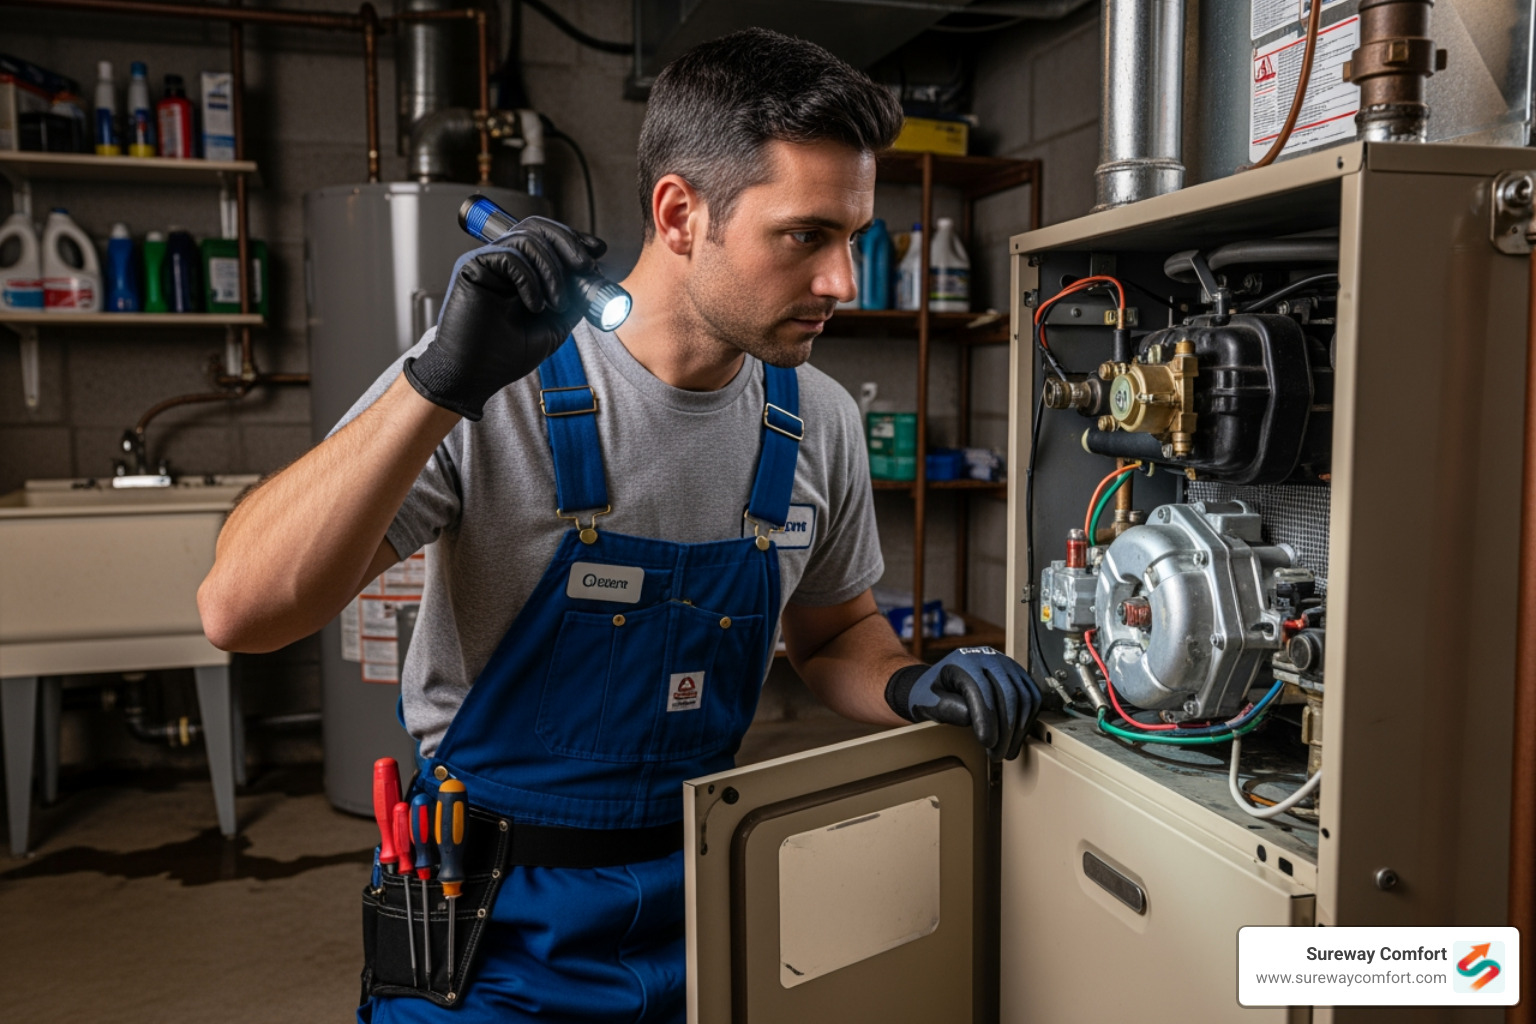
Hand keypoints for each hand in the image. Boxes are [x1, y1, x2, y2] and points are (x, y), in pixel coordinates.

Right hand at [404, 216, 606, 419]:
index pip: (546, 237)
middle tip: (586, 268)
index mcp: (519, 271)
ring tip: (558, 304)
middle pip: (537, 227)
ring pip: (527, 240)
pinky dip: (530, 280)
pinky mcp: (472, 267)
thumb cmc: (505, 355)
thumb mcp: (554, 326)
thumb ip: (573, 300)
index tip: (599, 250)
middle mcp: (501, 261)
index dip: (573, 239)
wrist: (474, 376)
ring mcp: (486, 261)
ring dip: (552, 270)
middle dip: (568, 243)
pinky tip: (535, 306)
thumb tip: (595, 276)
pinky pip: (510, 256)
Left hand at [884, 647, 1040, 759]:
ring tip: (1006, 750)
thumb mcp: (929, 702)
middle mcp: (989, 658)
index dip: (987, 719)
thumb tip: (973, 719)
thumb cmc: (930, 694)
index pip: (982, 690)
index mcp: (964, 661)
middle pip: (1008, 695)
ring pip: (1024, 698)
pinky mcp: (1018, 675)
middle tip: (998, 754)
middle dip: (1006, 730)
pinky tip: (1015, 738)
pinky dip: (1027, 721)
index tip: (987, 743)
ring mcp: (1006, 665)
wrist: (936, 683)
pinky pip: (1032, 697)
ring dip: (1018, 730)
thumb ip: (948, 709)